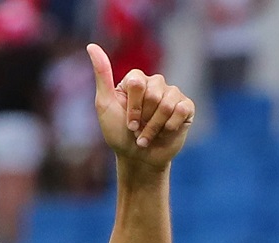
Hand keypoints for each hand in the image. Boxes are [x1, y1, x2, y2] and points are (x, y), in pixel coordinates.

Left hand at [87, 43, 194, 170]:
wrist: (137, 159)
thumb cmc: (118, 133)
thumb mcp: (104, 105)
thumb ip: (102, 75)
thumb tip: (91, 46)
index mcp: (136, 79)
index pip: (137, 82)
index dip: (132, 107)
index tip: (127, 123)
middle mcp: (156, 83)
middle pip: (153, 94)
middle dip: (143, 119)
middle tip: (137, 130)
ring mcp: (172, 94)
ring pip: (166, 104)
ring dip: (154, 128)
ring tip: (148, 136)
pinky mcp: (186, 108)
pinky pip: (181, 110)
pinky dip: (169, 127)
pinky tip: (165, 133)